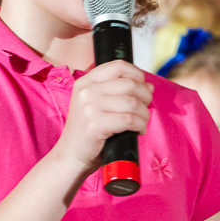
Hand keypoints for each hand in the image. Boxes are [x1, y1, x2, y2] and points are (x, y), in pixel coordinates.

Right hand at [52, 61, 152, 177]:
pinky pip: (129, 120)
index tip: (142, 86)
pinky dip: (140, 125)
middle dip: (145, 96)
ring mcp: (89, 107)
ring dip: (144, 114)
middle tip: (145, 108)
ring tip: (142, 122)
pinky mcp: (95, 124)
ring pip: (132, 103)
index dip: (136, 74)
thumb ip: (119, 92)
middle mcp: (86, 91)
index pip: (118, 66)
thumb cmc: (88, 130)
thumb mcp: (96, 104)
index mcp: (86, 81)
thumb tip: (149, 86)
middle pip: (129, 84)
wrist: (71, 154)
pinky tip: (138, 130)